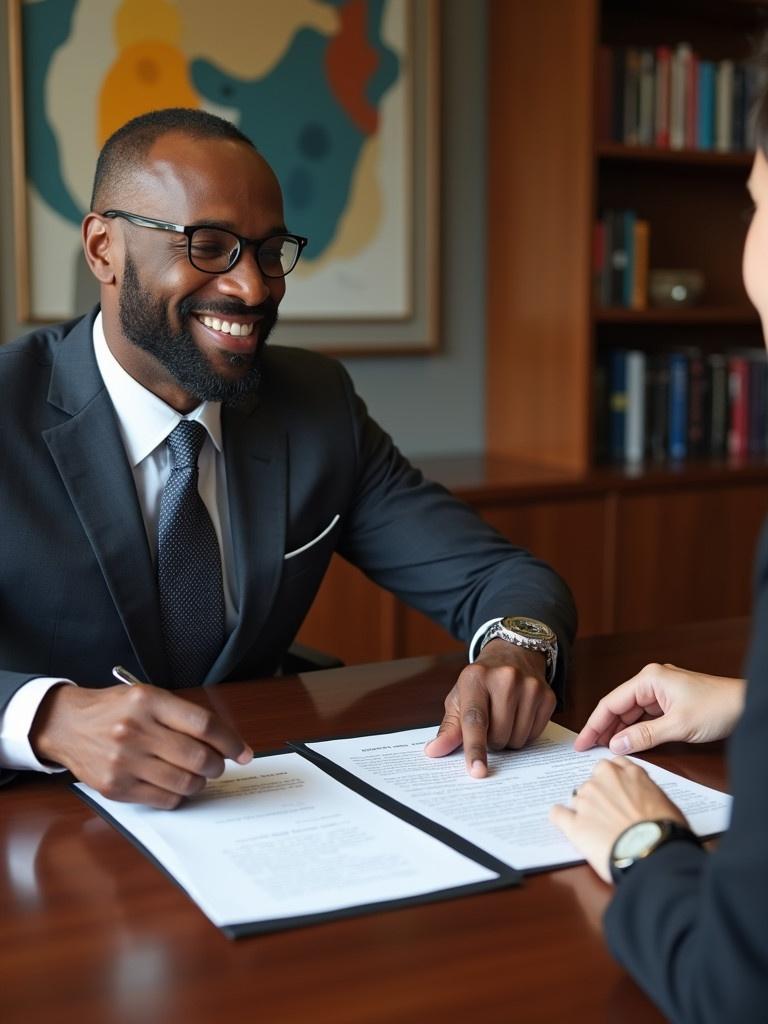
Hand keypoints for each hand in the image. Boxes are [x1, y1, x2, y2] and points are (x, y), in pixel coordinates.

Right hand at [30, 683, 252, 807]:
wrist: (67, 724)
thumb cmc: (115, 709)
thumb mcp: (147, 697)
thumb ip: (183, 716)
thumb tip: (225, 742)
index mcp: (148, 701)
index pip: (203, 724)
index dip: (230, 741)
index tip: (243, 752)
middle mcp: (135, 730)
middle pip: (197, 756)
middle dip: (218, 766)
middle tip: (218, 766)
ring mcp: (124, 761)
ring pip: (184, 782)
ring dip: (200, 782)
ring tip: (197, 776)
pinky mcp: (115, 787)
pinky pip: (163, 799)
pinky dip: (179, 796)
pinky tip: (176, 785)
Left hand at [424, 639, 555, 776]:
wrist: (513, 653)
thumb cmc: (481, 682)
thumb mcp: (460, 698)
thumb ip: (449, 728)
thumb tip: (434, 751)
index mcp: (475, 678)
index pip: (475, 720)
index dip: (475, 748)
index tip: (477, 771)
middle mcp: (505, 678)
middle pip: (498, 735)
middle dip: (491, 741)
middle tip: (490, 723)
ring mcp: (530, 686)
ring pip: (517, 739)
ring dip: (508, 739)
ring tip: (504, 717)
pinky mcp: (548, 696)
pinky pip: (535, 735)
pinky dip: (524, 734)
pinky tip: (519, 715)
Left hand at [549, 757, 687, 882]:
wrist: (654, 853)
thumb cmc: (665, 831)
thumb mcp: (664, 801)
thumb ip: (645, 791)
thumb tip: (641, 799)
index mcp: (629, 772)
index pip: (613, 766)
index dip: (614, 781)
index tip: (616, 792)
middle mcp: (604, 779)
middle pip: (593, 781)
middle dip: (598, 796)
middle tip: (609, 816)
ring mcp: (586, 799)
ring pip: (576, 797)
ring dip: (583, 809)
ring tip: (597, 830)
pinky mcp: (574, 822)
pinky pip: (557, 813)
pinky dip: (561, 818)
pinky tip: (568, 825)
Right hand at [574, 663, 745, 754]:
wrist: (745, 705)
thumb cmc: (718, 707)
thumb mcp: (678, 726)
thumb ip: (644, 736)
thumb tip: (616, 745)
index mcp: (649, 679)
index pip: (611, 703)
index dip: (594, 724)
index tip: (582, 742)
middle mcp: (651, 682)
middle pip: (619, 707)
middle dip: (604, 728)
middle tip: (588, 750)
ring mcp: (661, 692)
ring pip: (631, 714)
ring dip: (620, 731)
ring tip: (604, 750)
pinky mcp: (670, 703)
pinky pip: (645, 717)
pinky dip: (635, 731)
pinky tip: (628, 743)